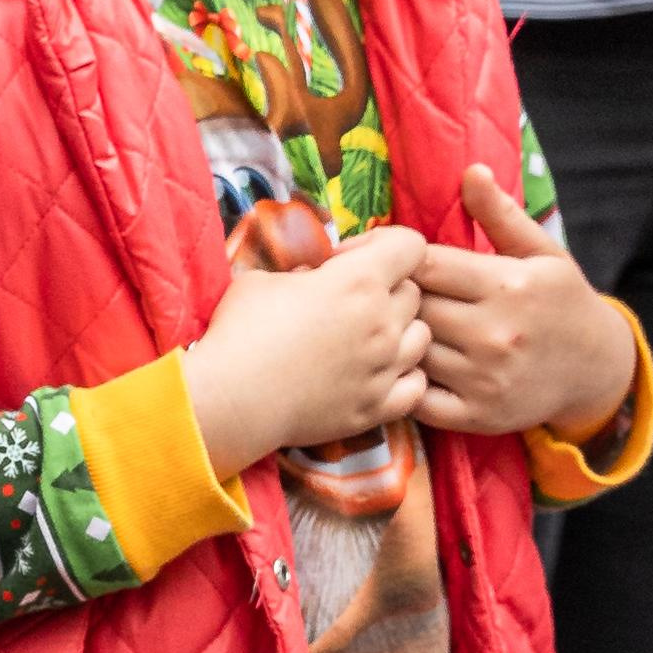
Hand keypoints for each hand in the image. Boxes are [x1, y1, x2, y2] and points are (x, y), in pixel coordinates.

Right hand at [182, 227, 428, 478]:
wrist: (230, 401)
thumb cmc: (239, 332)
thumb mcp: (263, 280)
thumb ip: (303, 272)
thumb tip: (314, 278)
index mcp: (359, 280)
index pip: (411, 245)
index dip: (383, 245)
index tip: (349, 260)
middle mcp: (382, 322)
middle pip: (414, 293)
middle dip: (388, 290)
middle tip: (350, 303)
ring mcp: (384, 368)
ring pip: (422, 337)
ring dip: (400, 333)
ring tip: (366, 341)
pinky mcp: (376, 407)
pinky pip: (417, 386)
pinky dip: (404, 378)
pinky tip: (378, 375)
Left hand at [418, 165, 636, 438]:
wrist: (596, 369)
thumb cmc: (562, 302)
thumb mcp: (542, 253)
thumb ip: (500, 215)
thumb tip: (470, 170)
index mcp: (507, 285)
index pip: (426, 264)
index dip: (404, 261)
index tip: (400, 263)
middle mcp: (494, 333)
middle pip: (413, 307)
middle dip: (399, 298)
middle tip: (392, 296)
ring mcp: (483, 378)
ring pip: (411, 351)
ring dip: (399, 340)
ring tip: (398, 330)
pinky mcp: (475, 415)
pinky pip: (417, 400)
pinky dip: (405, 384)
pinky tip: (409, 368)